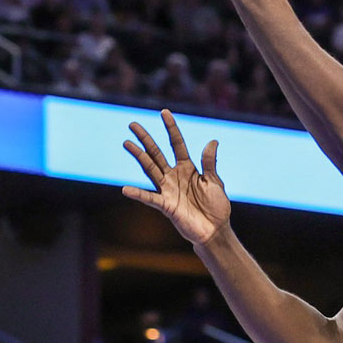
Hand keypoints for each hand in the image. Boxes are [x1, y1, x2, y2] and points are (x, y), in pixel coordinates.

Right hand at [122, 109, 230, 245]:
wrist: (215, 230)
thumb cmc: (216, 206)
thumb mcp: (215, 181)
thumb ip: (210, 162)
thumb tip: (213, 141)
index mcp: (188, 168)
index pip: (177, 144)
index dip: (171, 128)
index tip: (164, 112)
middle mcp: (174, 176)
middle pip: (157, 153)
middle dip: (146, 139)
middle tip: (133, 124)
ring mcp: (168, 189)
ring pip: (150, 169)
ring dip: (139, 156)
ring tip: (127, 143)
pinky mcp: (166, 205)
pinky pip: (150, 198)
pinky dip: (138, 194)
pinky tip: (125, 189)